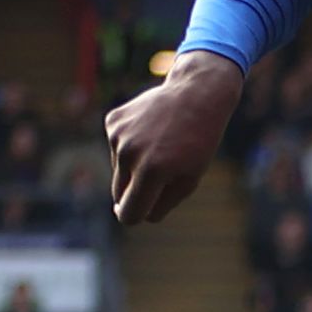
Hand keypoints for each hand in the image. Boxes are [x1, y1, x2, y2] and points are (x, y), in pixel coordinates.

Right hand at [106, 51, 244, 224]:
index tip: (138, 214)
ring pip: (119, 170)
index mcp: (152, 172)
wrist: (196, 95)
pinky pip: (117, 147)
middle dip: (136, 192)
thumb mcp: (190, 178)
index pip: (129, 212)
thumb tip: (138, 216)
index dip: (133, 217)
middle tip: (160, 177)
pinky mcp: (112, 121)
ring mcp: (118, 136)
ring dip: (135, 167)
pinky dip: (131, 145)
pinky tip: (150, 131)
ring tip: (161, 146)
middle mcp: (129, 153)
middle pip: (120, 193)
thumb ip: (163, 202)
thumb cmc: (198, 141)